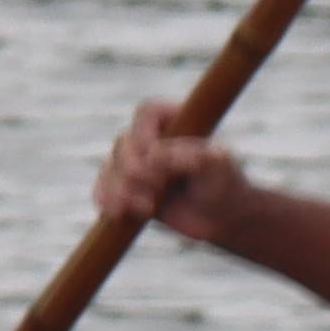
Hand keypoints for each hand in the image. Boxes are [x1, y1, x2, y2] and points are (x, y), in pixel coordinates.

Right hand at [95, 96, 247, 234]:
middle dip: (134, 169)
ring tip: (147, 207)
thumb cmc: (225, 183)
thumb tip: (153, 157)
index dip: (144, 133)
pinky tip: (118, 213)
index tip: (154, 156)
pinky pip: (104, 190)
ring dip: (122, 189)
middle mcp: (150, 138)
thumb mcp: (218, 166)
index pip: (147, 113)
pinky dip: (106, 200)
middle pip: (124, 143)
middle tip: (159, 188)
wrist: (223, 217)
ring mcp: (136, 164)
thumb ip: (191, 156)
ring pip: (110, 168)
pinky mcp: (127, 189)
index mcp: (175, 119)